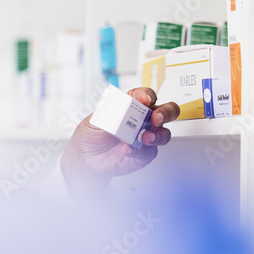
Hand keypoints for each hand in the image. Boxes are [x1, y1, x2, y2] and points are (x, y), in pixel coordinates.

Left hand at [60, 88, 179, 197]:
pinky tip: (127, 150)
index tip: (145, 98)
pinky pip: (149, 152)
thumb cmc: (92, 134)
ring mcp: (145, 137)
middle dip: (166, 112)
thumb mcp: (95, 119)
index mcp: (131, 107)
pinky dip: (139, 151)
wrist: (86, 157)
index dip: (147, 95)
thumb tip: (121, 108)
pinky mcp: (144, 154)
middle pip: (166, 111)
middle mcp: (142, 120)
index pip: (145, 96)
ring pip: (163, 133)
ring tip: (144, 137)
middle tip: (156, 118)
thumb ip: (110, 112)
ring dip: (157, 135)